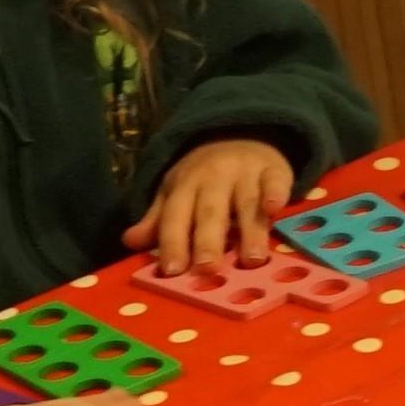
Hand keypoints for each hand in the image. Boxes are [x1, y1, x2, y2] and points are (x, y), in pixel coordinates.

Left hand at [130, 137, 299, 271]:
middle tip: (206, 269)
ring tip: (251, 260)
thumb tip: (129, 242)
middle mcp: (213, 179)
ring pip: (246, 203)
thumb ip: (158, 221)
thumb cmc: (205, 177)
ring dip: (249, 231)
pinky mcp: (273, 170)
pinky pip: (275, 182)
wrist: (239, 133)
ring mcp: (244, 173)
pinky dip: (275, 194)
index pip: (175, 216)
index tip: (171, 271)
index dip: (173, 243)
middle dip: (207, 241)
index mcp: (184, 186)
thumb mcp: (176, 193)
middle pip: (209, 212)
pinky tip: (275, 209)